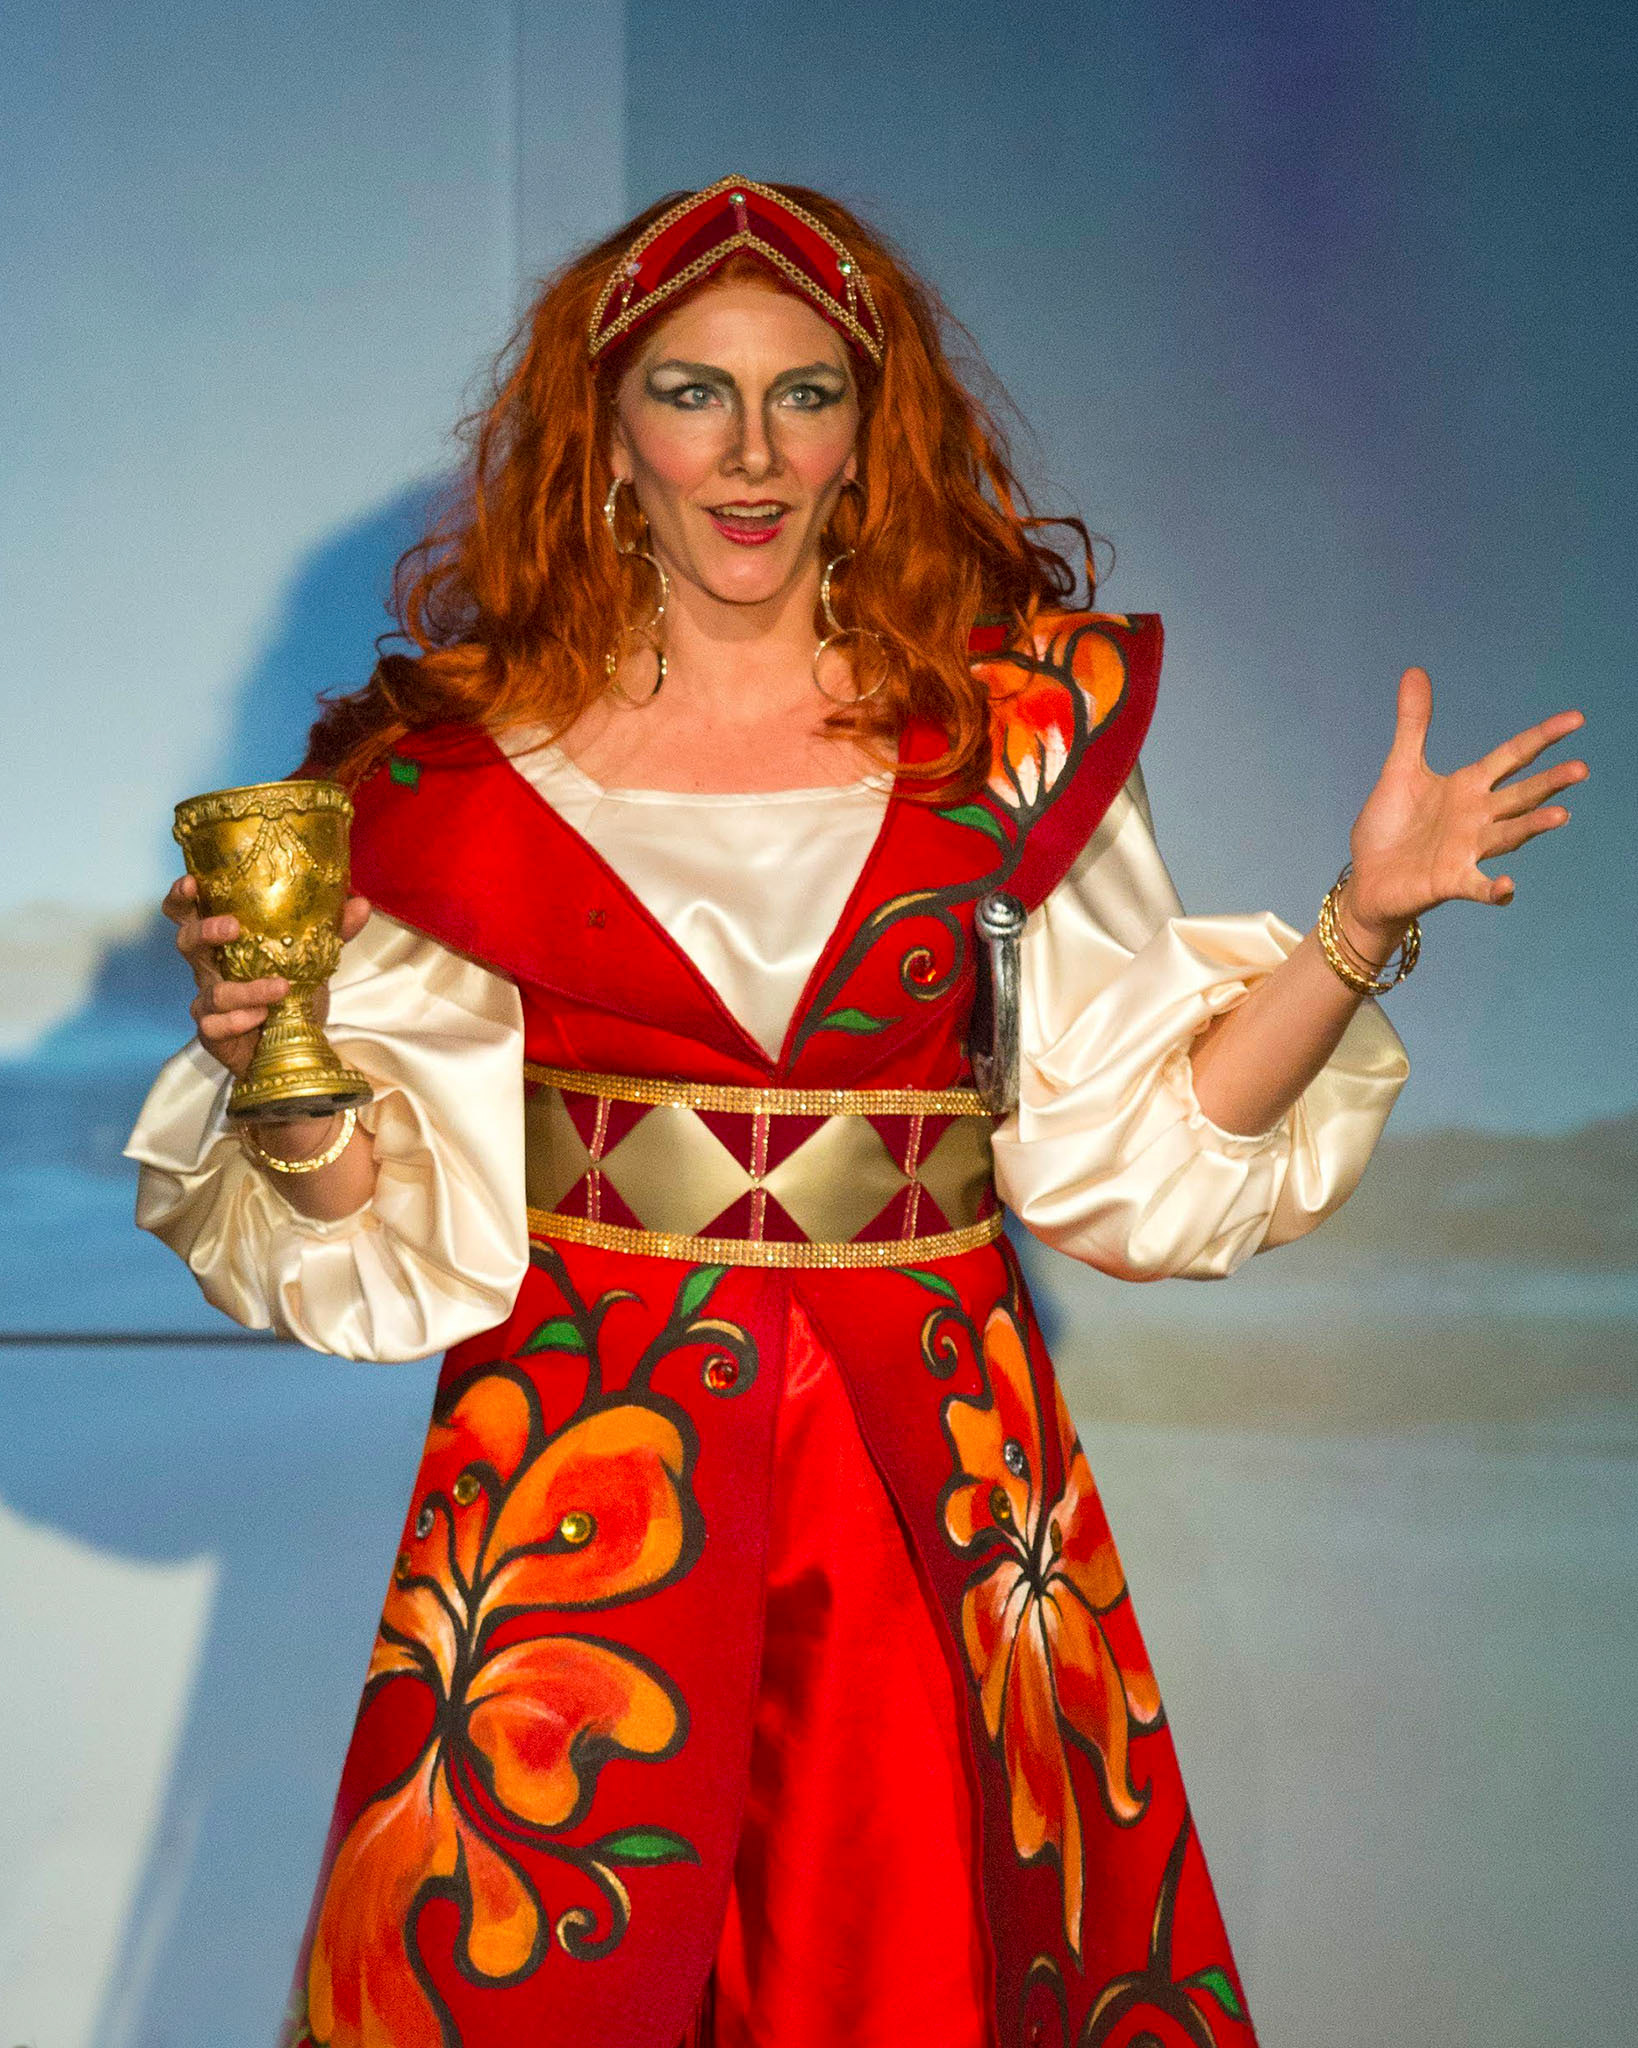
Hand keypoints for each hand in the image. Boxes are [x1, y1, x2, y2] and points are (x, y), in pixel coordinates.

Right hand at [163, 875, 371, 1078]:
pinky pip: (214, 1025)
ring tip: (280, 987)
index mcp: (224, 944)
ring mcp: (208, 1003)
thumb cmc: (290, 996)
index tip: (192, 883)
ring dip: (245, 990)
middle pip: (185, 943)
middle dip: (204, 931)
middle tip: (233, 928)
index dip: (183, 897)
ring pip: (212, 991)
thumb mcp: (314, 960)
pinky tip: (261, 1018)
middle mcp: (210, 970)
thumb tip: (359, 903)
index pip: (190, 914)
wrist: (292, 1049)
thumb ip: (333, 932)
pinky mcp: (212, 1033)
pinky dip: (238, 1020)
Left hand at [1344, 667, 1586, 945]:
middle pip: (1520, 796)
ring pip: (1507, 836)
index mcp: (1468, 787)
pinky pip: (1477, 886)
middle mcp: (1475, 817)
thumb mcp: (1401, 769)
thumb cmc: (1389, 827)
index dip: (1542, 737)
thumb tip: (1415, 671)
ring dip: (1531, 827)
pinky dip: (1494, 890)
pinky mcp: (1449, 881)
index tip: (1576, 719)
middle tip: (1580, 769)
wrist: (1367, 879)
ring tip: (1560, 815)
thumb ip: (1413, 724)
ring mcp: (1466, 850)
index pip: (1513, 756)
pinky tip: (1508, 888)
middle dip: (1548, 783)